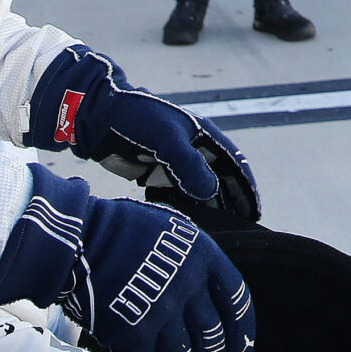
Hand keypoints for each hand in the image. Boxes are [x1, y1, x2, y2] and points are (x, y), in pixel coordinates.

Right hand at [0, 165, 253, 351]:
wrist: (78, 236)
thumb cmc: (120, 229)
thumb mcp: (170, 228)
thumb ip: (192, 257)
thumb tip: (204, 286)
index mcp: (204, 257)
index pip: (237, 304)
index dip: (241, 336)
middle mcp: (190, 285)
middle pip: (212, 339)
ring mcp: (162, 310)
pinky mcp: (133, 332)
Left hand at [30, 45, 259, 217]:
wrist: (96, 117)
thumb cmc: (134, 120)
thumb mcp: (166, 140)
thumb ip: (190, 166)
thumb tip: (211, 192)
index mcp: (202, 136)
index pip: (233, 165)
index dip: (245, 189)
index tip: (254, 213)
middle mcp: (192, 149)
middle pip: (218, 180)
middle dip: (229, 203)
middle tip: (237, 230)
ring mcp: (173, 162)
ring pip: (197, 190)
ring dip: (206, 208)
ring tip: (215, 233)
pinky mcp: (154, 172)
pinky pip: (175, 194)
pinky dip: (183, 208)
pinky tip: (184, 224)